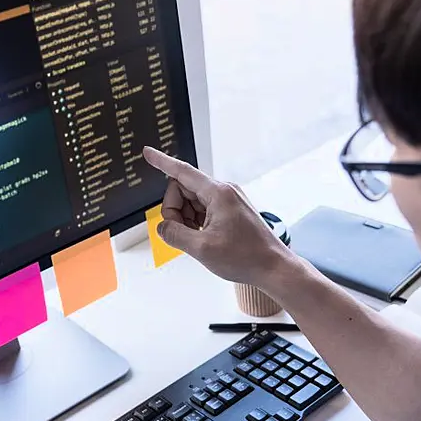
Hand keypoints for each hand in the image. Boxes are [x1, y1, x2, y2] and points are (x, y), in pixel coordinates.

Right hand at [143, 147, 294, 287]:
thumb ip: (174, 234)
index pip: (181, 171)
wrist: (273, 268)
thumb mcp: (201, 249)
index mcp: (218, 193)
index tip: (147, 152)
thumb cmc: (246, 257)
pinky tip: (205, 238)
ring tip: (199, 239)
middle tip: (184, 234)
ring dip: (186, 219)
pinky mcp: (231, 210)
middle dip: (175, 211)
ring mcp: (229, 200)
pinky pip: (203, 209)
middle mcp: (224, 191)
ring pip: (191, 201)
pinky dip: (197, 222)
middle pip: (183, 189)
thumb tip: (162, 227)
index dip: (161, 161)